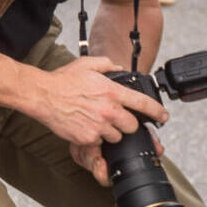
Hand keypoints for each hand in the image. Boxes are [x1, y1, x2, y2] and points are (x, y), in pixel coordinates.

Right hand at [32, 55, 167, 182]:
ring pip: (116, 136)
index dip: (157, 112)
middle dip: (127, 123)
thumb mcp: (88, 64)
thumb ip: (108, 65)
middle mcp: (108, 110)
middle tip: (115, 118)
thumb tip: (119, 69)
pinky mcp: (87, 139)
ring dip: (110, 131)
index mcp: (112, 92)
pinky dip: (94, 137)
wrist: (43, 96)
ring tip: (96, 121)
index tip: (164, 116)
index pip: (142, 103)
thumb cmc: (64, 80)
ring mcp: (98, 126)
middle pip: (131, 126)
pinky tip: (85, 126)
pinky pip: (99, 142)